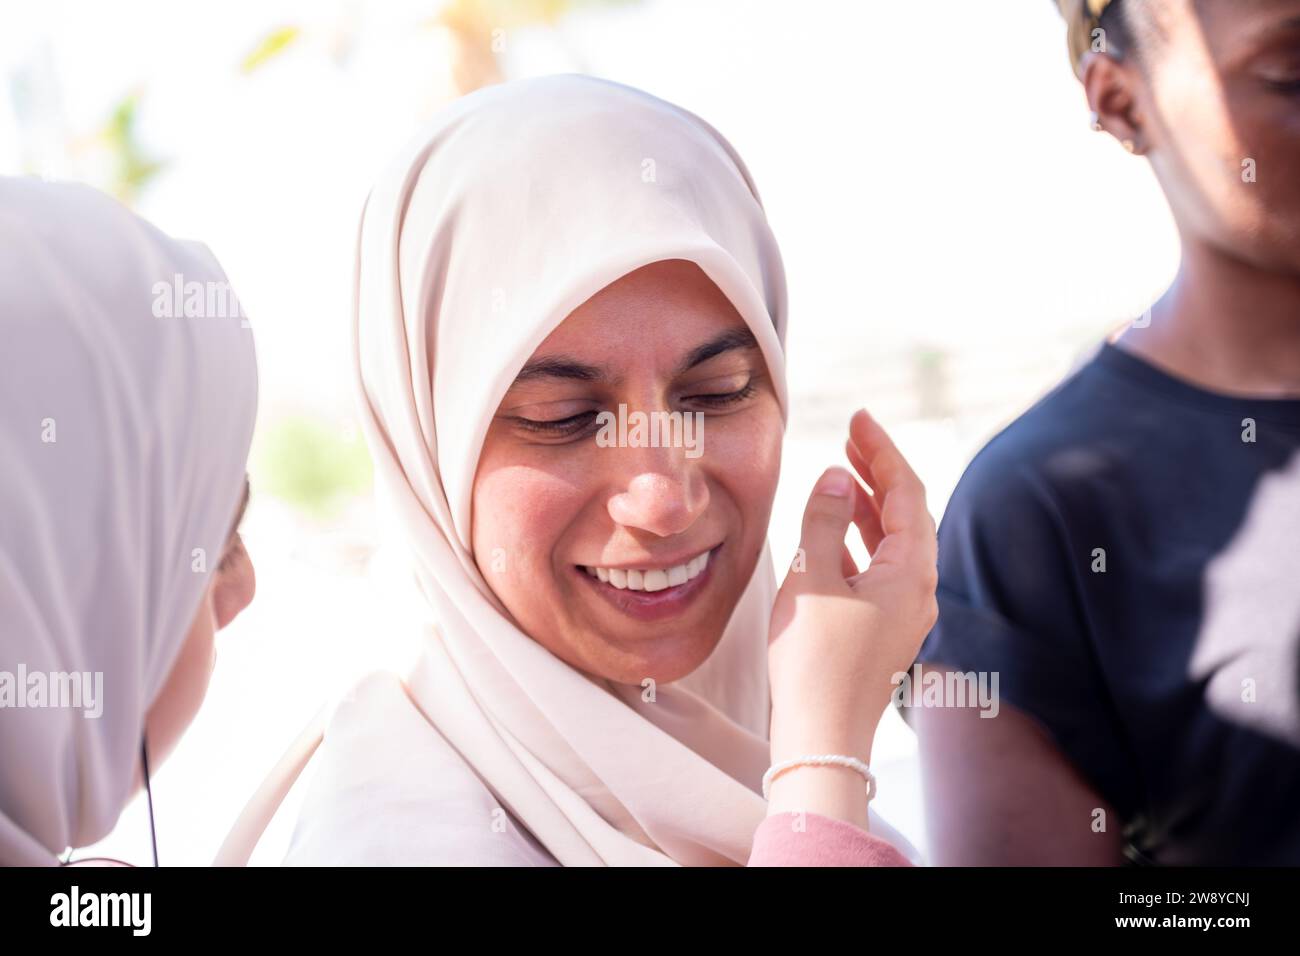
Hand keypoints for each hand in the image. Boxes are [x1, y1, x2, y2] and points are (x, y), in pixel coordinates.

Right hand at [766, 409, 937, 816]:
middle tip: (851, 435)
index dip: (882, 450)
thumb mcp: (811, 579)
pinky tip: (831, 531)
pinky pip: (878, 569)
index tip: (858, 417)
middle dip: (878, 472)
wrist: (822, 738)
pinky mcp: (882, 629)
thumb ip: (822, 520)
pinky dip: (858, 540)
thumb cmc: (814, 661)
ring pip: (893, 542)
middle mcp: (918, 589)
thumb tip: (835, 476)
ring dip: (868, 505)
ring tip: (840, 473)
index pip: (907, 491)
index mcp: (912, 572)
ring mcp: (903, 612)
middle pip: (908, 514)